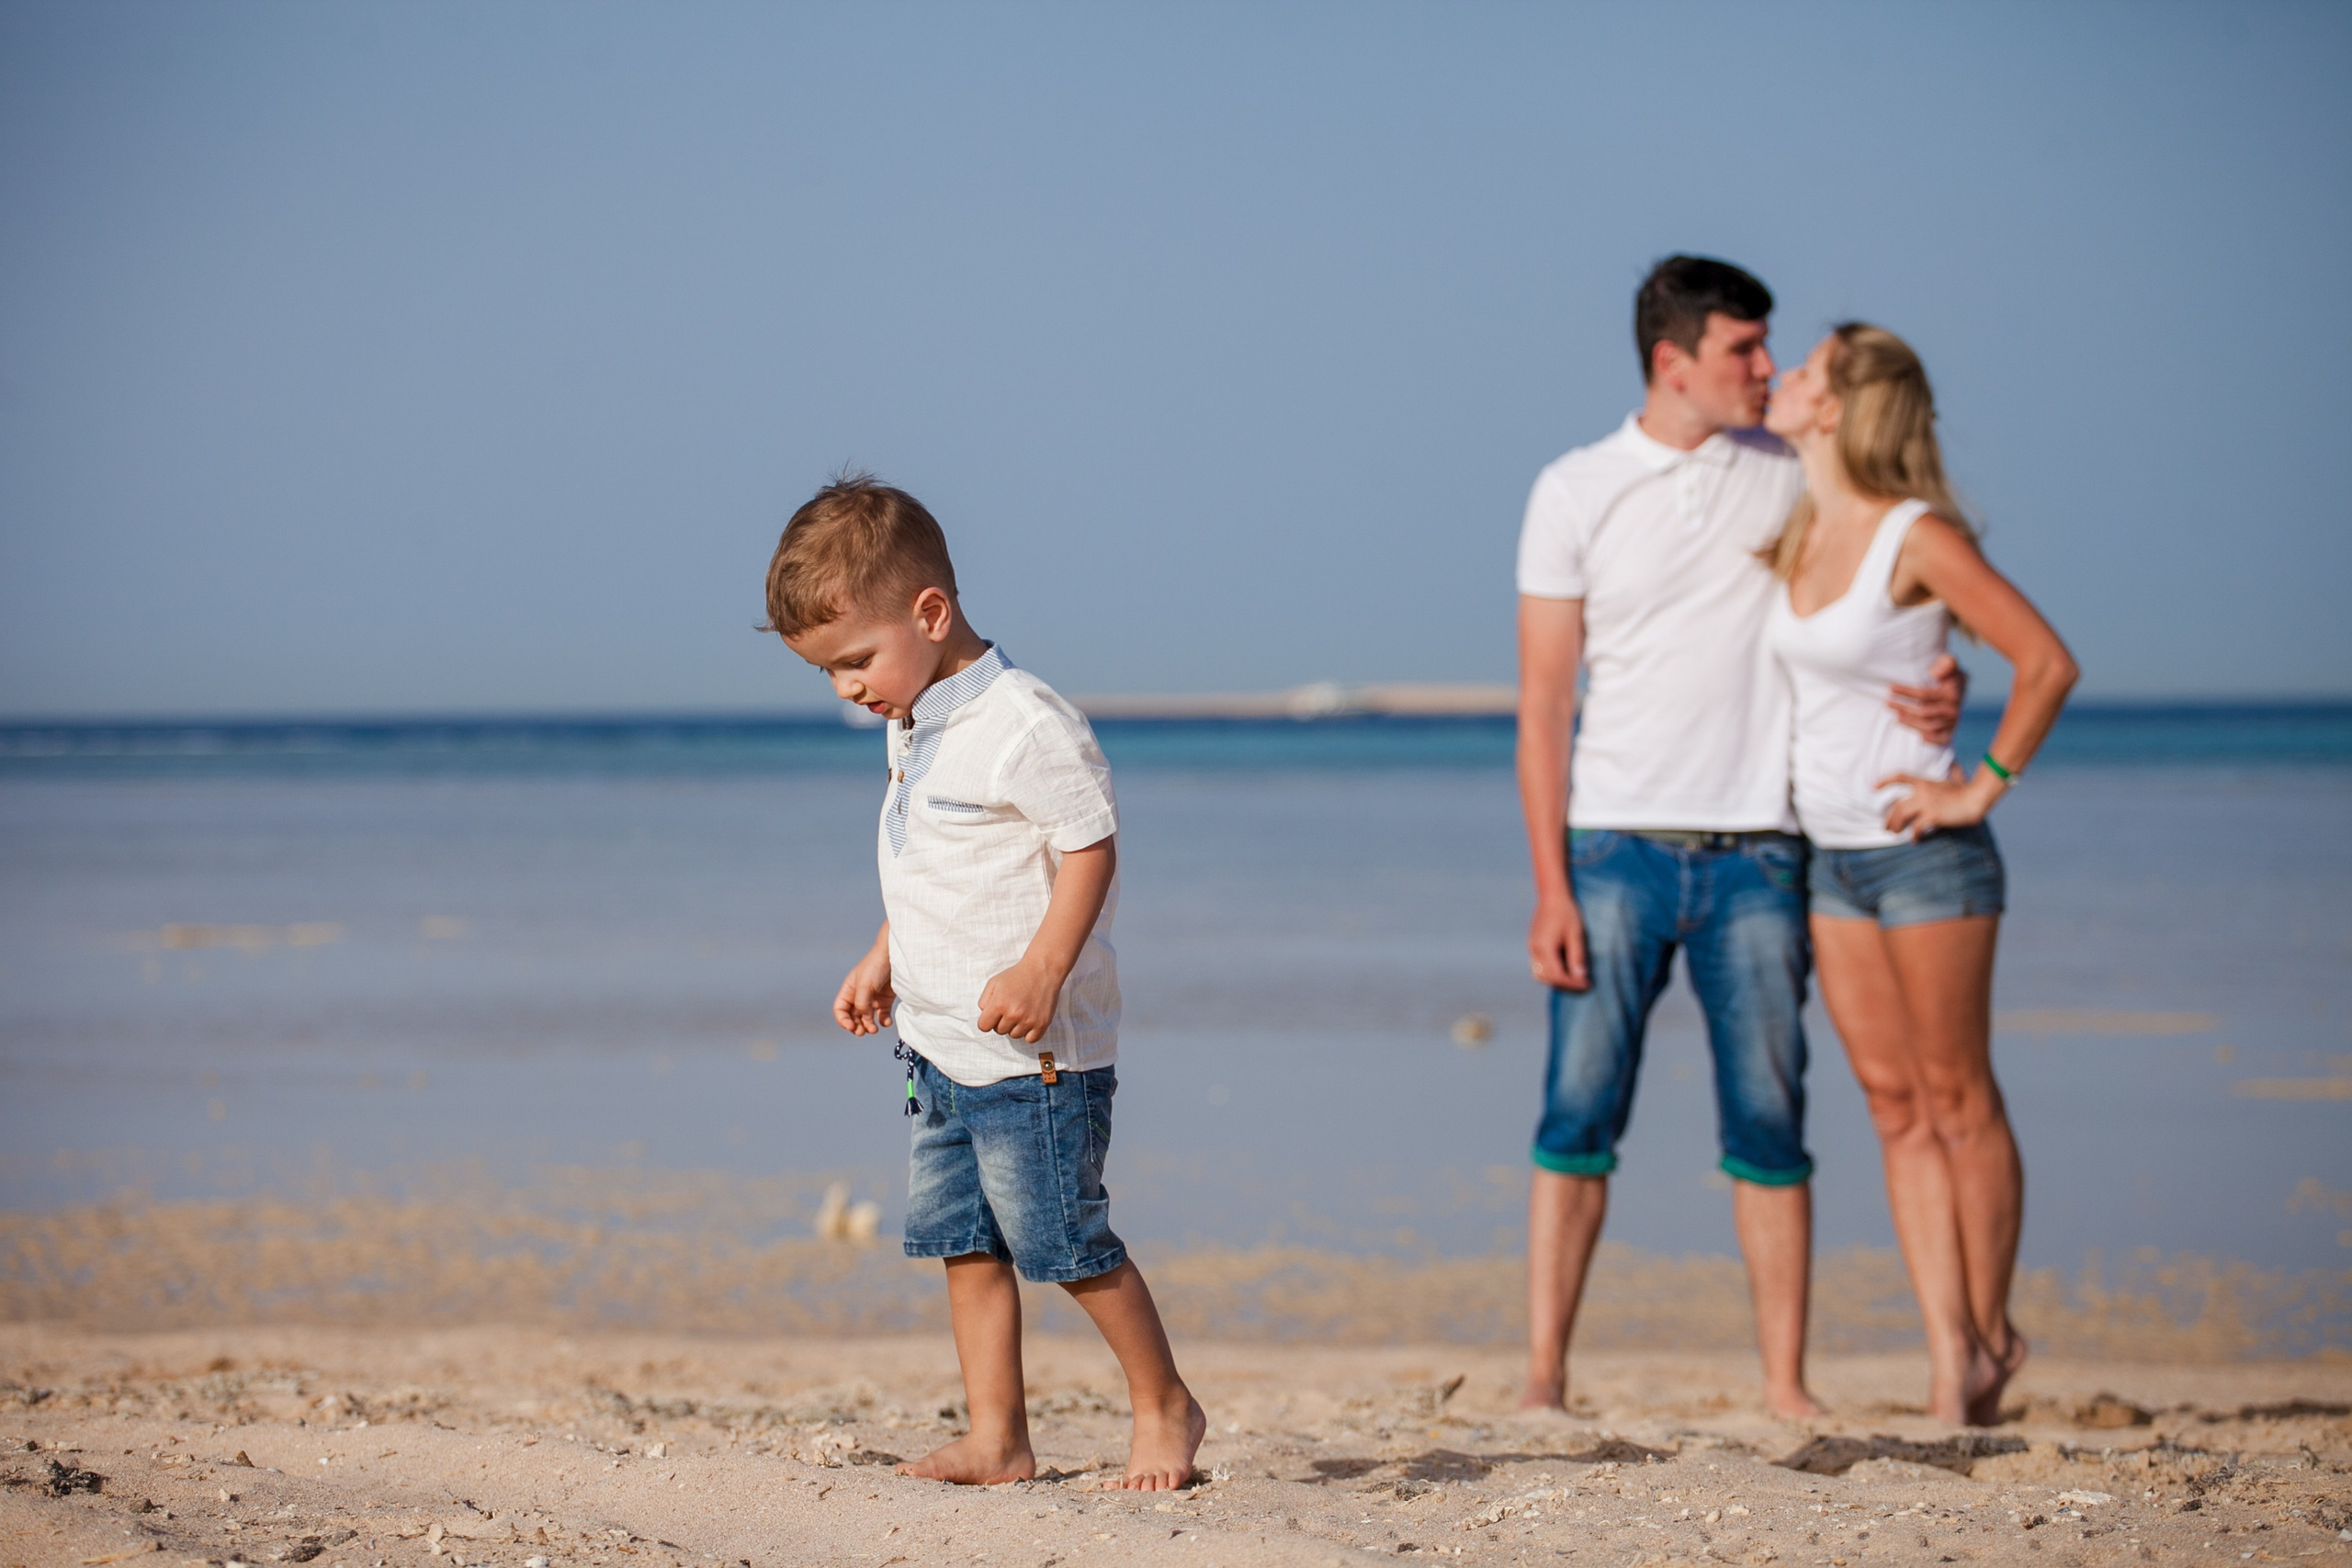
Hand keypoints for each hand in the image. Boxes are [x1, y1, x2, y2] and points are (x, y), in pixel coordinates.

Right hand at [833, 942, 894, 1034]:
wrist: (895, 957)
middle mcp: (859, 996)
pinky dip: (883, 1021)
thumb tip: (864, 1018)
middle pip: (853, 1017)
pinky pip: (882, 1016)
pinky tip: (886, 1022)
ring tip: (874, 1029)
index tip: (851, 1026)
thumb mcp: (865, 985)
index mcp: (849, 990)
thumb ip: (862, 1003)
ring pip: (867, 1019)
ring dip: (869, 1026)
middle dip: (856, 1026)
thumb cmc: (876, 967)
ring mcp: (872, 999)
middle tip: (862, 1032)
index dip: (843, 1020)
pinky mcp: (885, 1000)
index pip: (840, 1010)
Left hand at [977, 957, 1063, 1043]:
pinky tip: (1029, 1020)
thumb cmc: (1017, 976)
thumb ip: (984, 1001)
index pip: (984, 1026)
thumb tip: (985, 1017)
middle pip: (999, 1031)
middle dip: (1002, 1021)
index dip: (987, 1020)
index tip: (994, 1013)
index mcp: (999, 1004)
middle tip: (1011, 1007)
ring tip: (1021, 1011)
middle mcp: (1013, 1014)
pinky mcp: (1042, 1023)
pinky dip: (1028, 1033)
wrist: (1043, 969)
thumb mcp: (994, 983)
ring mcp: (1029, 1020)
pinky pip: (1030, 1040)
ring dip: (1015, 1026)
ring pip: (1014, 1035)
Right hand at [1528, 890, 1590, 991]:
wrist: (1552, 896)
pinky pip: (1538, 966)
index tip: (1588, 985)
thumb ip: (1577, 957)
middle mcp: (1535, 950)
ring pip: (1539, 975)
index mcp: (1545, 947)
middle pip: (1547, 978)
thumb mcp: (1576, 934)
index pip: (1558, 975)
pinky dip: (1550, 972)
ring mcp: (1531, 948)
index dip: (1573, 983)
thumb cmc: (1567, 913)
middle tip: (1582, 983)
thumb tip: (1580, 977)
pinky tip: (1564, 968)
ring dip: (1555, 980)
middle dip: (1565, 984)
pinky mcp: (1532, 945)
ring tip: (1572, 978)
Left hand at [1879, 765, 2002, 837]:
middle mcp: (1922, 792)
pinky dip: (1914, 836)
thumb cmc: (1967, 790)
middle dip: (1889, 818)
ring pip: (1902, 817)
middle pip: (1897, 806)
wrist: (1975, 799)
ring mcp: (1926, 804)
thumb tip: (1955, 767)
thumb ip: (1950, 773)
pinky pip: (1917, 828)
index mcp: (1924, 782)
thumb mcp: (1954, 779)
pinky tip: (1915, 840)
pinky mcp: (1932, 816)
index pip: (1900, 777)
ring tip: (1894, 833)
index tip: (1873, 787)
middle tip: (1885, 827)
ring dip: (1896, 827)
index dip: (1885, 781)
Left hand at [1887, 653, 1967, 746]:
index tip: (1890, 688)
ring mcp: (1952, 721)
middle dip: (1903, 707)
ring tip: (1895, 717)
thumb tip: (1935, 673)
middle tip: (1887, 703)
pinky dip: (1931, 739)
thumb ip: (1946, 663)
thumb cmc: (1946, 672)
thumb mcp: (1948, 662)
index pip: (1925, 695)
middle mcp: (1954, 708)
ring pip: (1929, 726)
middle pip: (1924, 712)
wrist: (1957, 687)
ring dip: (1911, 723)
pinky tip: (1918, 738)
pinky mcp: (1951, 730)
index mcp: (1953, 692)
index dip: (1906, 692)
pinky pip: (1942, 739)